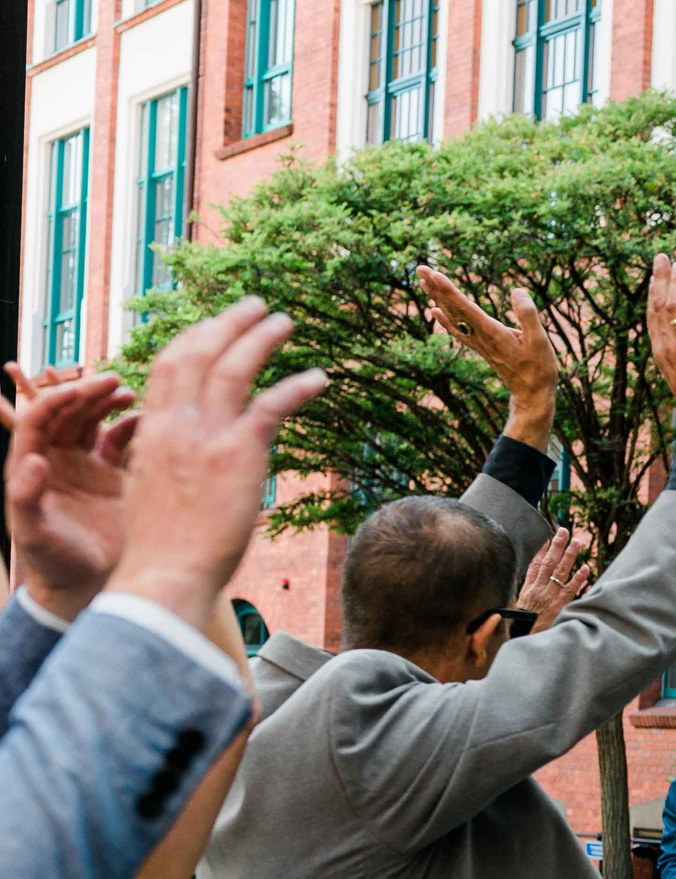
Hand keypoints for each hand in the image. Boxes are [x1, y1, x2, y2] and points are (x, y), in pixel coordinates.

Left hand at [5, 365, 139, 617]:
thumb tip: (34, 462)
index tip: (84, 388)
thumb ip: (27, 496)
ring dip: (108, 403)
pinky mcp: (112, 479)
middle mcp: (57, 460)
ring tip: (129, 392)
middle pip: (68, 413)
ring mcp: (85, 468)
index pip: (40, 419)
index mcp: (31, 466)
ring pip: (94, 421)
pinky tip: (149, 420)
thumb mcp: (34, 533)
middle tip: (114, 380)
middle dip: (88, 392)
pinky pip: (121, 443)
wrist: (86, 587)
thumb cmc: (53, 564)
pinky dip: (132, 427)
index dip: (59, 399)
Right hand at [105, 298, 328, 637]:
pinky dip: (296, 386)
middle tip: (255, 305)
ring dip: (260, 339)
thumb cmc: (162, 546)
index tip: (213, 325)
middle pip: (198, 354)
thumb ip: (168, 462)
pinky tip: (320, 377)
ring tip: (284, 320)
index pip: (168, 366)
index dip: (193, 339)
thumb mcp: (151, 490)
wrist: (165, 574)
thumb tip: (191, 461)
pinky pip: (271, 406)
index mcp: (151, 430)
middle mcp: (174, 424)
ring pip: (233, 368)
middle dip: (227, 323)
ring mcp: (205, 436)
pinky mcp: (238, 455)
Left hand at [418, 267, 557, 448]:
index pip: (465, 307)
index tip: (434, 274)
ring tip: (423, 282)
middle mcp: (480, 336)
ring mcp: (479, 342)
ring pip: (452, 317)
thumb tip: (516, 290)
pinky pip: (457, 330)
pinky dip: (444, 319)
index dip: (449, 290)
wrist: (531, 394)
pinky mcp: (481, 347)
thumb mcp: (540, 341)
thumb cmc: (539, 368)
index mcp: (492, 332)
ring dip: (437, 298)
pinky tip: (434, 311)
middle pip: (453, 308)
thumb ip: (528, 314)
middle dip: (436, 288)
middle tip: (420, 268)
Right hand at [516, 526, 591, 630]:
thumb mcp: (517, 608)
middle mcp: (539, 589)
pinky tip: (586, 568)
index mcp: (528, 589)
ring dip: (570, 555)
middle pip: (548, 562)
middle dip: (557, 545)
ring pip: (560, 571)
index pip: (535, 565)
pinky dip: (579, 578)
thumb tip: (531, 583)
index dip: (541, 550)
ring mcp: (550, 596)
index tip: (548, 538)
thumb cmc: (522, 628)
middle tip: (564, 531)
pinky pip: (570, 589)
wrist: (525, 641)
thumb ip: (526, 594)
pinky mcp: (560, 606)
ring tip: (578, 542)